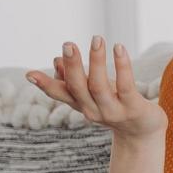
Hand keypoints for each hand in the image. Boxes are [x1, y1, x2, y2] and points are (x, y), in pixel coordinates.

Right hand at [25, 36, 166, 140]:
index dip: (45, 84)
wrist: (142, 133)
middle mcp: (93, 110)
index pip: (60, 94)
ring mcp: (113, 111)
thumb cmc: (116, 106)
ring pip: (99, 86)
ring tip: (96, 39)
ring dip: (96, 61)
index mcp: (81, 105)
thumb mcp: (94, 94)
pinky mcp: (133, 108)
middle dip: (72, 66)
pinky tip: (119, 47)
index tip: (29, 74)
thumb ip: (75, 79)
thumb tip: (56, 60)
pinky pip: (125, 85)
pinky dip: (122, 65)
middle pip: (78, 87)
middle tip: (68, 44)